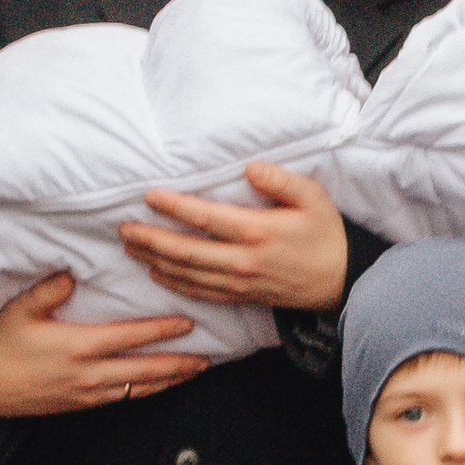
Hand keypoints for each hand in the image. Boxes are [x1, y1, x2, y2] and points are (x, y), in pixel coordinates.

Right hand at [0, 271, 206, 420]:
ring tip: (195, 372)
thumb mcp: (20, 310)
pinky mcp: (83, 405)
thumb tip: (73, 273)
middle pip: (144, 370)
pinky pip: (124, 399)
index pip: (130, 337)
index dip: (161, 331)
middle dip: (178, 363)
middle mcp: (89, 374)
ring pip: (139, 389)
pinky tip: (160, 386)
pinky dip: (147, 392)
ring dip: (169, 380)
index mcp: (79, 346)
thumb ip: (49, 290)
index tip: (186, 324)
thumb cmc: (1, 345)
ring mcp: (88, 394)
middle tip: (206, 357)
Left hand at [119, 162, 350, 312]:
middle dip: (150, 239)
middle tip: (123, 228)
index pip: (205, 218)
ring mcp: (239, 282)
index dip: (173, 207)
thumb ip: (281, 180)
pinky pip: (199, 292)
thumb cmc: (326, 234)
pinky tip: (156, 273)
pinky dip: (174, 283)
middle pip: (185, 251)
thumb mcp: (313, 197)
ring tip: (130, 247)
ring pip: (186, 274)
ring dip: (154, 260)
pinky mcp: (241, 297)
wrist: (341, 281)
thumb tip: (251, 167)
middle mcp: (243, 260)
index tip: (149, 196)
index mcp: (258, 231)